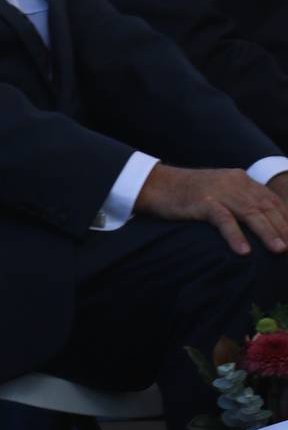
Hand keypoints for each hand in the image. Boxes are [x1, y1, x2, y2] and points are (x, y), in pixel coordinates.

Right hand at [135, 165, 287, 255]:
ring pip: (250, 213)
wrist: (155, 184)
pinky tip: (244, 251)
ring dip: (267, 233)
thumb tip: (263, 223)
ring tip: (279, 250)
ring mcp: (218, 191)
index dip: (287, 219)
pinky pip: (223, 219)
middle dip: (283, 228)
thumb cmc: (187, 193)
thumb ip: (240, 201)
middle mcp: (234, 182)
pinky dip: (235, 235)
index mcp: (241, 179)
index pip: (272, 200)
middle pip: (266, 207)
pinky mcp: (202, 201)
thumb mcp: (219, 192)